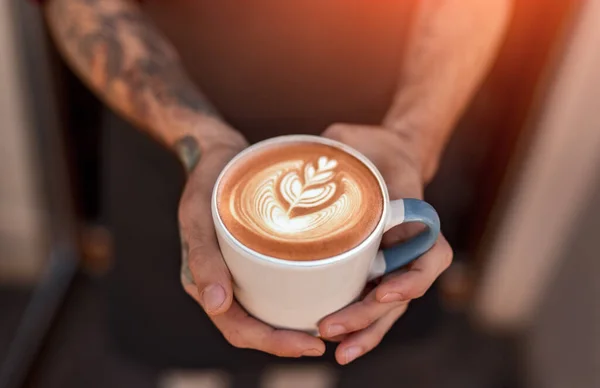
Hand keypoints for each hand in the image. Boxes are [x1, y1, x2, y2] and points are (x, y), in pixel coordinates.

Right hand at [178, 136, 325, 357]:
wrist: (215, 153)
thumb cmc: (206, 181)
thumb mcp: (198, 215)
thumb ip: (202, 258)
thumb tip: (216, 306)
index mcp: (203, 283)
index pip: (238, 328)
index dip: (273, 343)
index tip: (311, 344)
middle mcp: (221, 283)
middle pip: (255, 326)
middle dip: (288, 340)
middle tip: (326, 340)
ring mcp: (236, 271)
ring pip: (264, 311)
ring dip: (292, 325)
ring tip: (328, 325)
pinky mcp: (251, 257)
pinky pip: (272, 286)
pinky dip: (293, 297)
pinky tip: (320, 292)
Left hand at [319, 123, 452, 364]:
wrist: (382, 154)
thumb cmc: (371, 146)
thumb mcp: (352, 139)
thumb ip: (336, 146)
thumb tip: (306, 158)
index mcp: (415, 218)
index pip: (430, 257)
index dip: (412, 280)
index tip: (382, 290)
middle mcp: (407, 246)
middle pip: (401, 295)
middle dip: (369, 317)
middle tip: (331, 328)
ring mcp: (392, 260)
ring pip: (388, 308)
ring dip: (365, 331)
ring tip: (337, 351)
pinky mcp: (372, 267)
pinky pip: (371, 301)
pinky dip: (358, 325)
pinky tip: (336, 341)